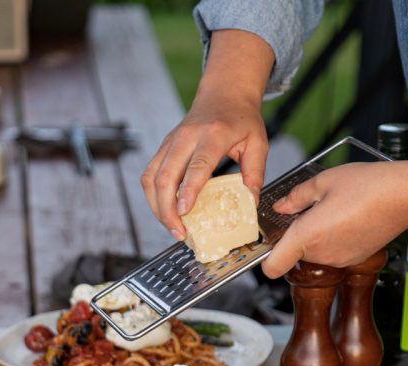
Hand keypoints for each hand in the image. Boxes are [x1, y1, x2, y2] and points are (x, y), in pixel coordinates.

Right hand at [142, 95, 267, 239]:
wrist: (224, 93)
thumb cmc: (242, 119)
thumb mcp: (258, 143)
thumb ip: (255, 173)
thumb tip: (250, 203)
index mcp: (213, 134)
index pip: (197, 165)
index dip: (188, 190)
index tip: (184, 212)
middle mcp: (186, 137)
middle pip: (165, 175)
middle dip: (167, 209)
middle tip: (178, 232)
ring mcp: (171, 141)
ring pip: (151, 177)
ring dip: (156, 206)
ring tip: (170, 226)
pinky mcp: (164, 147)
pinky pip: (149, 174)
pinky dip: (153, 197)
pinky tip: (164, 211)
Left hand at [260, 161, 407, 278]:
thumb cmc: (369, 186)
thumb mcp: (324, 181)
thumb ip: (296, 197)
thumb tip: (281, 206)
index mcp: (306, 236)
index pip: (272, 267)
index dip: (265, 258)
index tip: (267, 243)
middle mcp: (320, 254)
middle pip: (293, 254)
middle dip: (296, 235)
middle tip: (309, 211)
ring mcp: (338, 260)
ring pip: (313, 253)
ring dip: (315, 237)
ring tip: (332, 211)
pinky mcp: (353, 259)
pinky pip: (332, 253)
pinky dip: (333, 240)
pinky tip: (346, 219)